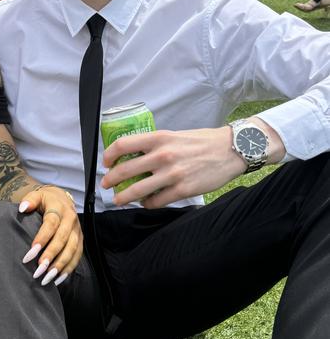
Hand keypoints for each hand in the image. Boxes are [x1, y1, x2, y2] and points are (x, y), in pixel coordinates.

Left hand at [18, 185, 82, 285]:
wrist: (61, 198)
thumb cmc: (44, 200)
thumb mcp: (36, 195)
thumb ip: (29, 200)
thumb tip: (23, 208)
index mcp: (59, 208)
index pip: (51, 224)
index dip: (41, 239)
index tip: (29, 255)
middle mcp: (71, 219)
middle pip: (62, 240)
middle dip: (50, 256)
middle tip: (38, 271)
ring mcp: (77, 231)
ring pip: (72, 250)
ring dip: (60, 265)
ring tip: (47, 279)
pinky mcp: (80, 240)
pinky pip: (77, 256)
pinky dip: (68, 269)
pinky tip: (58, 280)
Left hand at [101, 126, 254, 208]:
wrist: (231, 150)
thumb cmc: (203, 142)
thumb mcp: (175, 135)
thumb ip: (156, 145)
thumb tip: (135, 157)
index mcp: (159, 138)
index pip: (123, 145)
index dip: (109, 155)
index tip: (106, 163)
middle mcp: (163, 155)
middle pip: (125, 170)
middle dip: (111, 180)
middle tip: (107, 185)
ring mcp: (172, 174)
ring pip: (137, 191)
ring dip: (124, 197)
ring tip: (119, 199)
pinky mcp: (182, 190)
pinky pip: (156, 201)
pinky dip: (148, 203)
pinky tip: (147, 202)